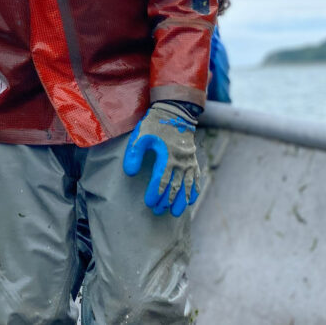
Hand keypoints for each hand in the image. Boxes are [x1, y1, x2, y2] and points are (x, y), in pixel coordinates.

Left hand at [122, 101, 199, 216]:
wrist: (176, 112)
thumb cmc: (155, 124)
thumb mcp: (141, 135)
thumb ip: (134, 154)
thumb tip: (129, 173)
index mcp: (167, 156)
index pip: (161, 181)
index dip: (155, 193)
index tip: (149, 203)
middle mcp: (180, 161)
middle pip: (174, 187)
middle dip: (165, 201)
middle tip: (157, 211)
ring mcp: (189, 161)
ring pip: (186, 186)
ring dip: (180, 200)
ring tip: (174, 213)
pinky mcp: (193, 160)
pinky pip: (196, 178)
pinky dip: (193, 191)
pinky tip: (190, 201)